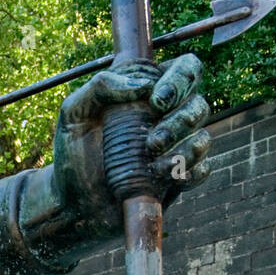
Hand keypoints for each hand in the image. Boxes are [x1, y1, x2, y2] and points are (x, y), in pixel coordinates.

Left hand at [52, 54, 210, 238]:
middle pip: (199, 104)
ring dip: (187, 150)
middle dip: (182, 120)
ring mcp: (174, 148)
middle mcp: (165, 117)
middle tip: (152, 142)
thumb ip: (99, 87)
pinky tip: (166, 178)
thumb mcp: (74, 114)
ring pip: (204, 138)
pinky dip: (190, 172)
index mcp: (146, 92)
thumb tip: (143, 84)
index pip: (185, 68)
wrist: (73, 206)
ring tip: (154, 164)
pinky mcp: (177, 178)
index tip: (156, 101)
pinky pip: (202, 170)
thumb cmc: (72, 156)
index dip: (181, 79)